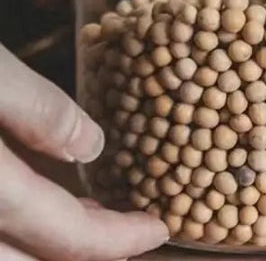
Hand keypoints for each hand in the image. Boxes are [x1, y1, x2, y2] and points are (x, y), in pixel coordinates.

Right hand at [0, 45, 167, 260]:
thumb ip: (38, 109)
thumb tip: (91, 147)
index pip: (64, 237)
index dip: (116, 242)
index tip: (159, 230)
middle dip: (86, 254)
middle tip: (131, 233)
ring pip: (6, 253)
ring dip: (51, 243)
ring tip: (98, 217)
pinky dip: (23, 227)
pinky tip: (45, 198)